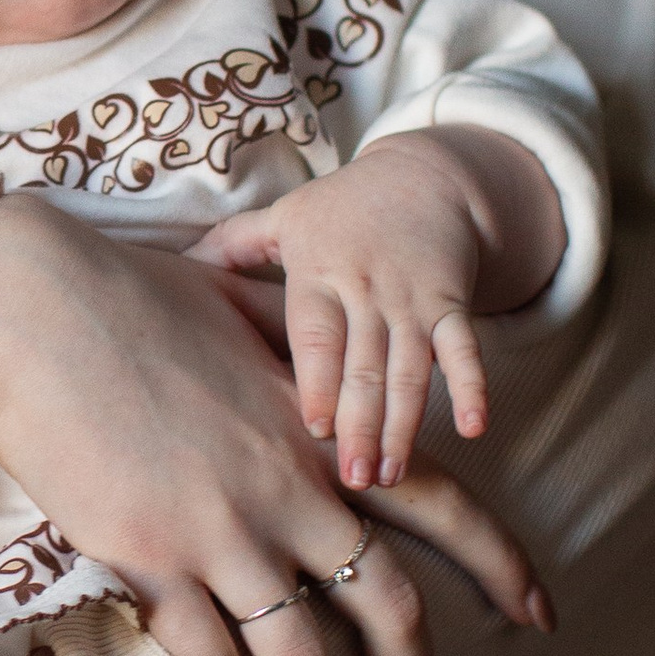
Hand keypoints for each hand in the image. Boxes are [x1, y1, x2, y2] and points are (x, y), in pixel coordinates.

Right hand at [0, 196, 549, 655]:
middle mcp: (293, 489)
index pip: (448, 507)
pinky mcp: (150, 561)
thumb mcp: (246, 307)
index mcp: (325, 431)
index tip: (538, 619)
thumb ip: (301, 349)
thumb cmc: (127, 296)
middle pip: (389, 612)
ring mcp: (224, 531)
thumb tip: (325, 362)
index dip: (503, 569)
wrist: (29, 309)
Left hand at [199, 135, 490, 489]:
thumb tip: (178, 264)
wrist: (424, 177)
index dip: (318, 380)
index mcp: (319, 272)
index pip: (317, 334)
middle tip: (353, 479)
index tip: (315, 428)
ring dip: (405, 424)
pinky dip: (474, 387)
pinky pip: (465, 348)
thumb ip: (234, 244)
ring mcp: (413, 299)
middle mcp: (367, 289)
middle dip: (361, 423)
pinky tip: (476, 429)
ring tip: (392, 474)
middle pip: (365, 364)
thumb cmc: (340, 207)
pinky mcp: (453, 303)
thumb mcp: (284, 216)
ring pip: (411, 369)